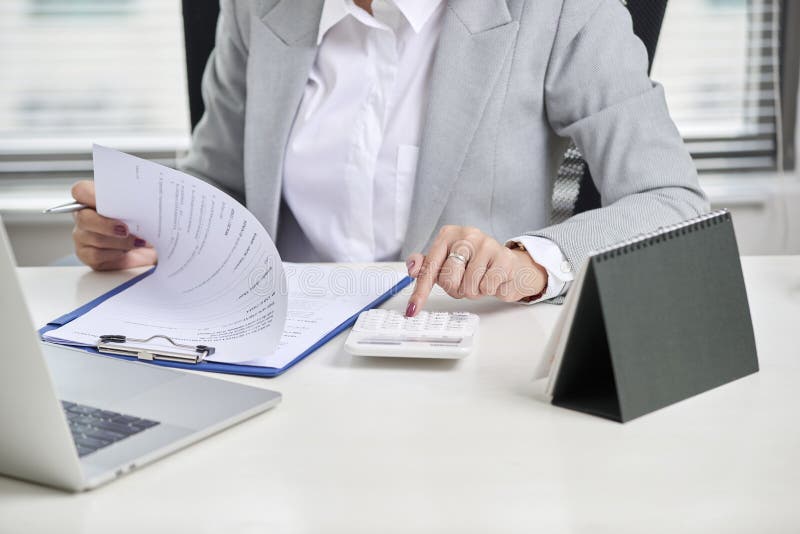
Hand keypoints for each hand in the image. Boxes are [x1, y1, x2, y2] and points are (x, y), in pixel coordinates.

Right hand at [71, 181, 156, 270]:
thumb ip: (130, 202)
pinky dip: (116, 253)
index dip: (91, 194)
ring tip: (135, 241)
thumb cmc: (143, 228)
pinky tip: (126, 251)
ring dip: (119, 241)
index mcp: (94, 201)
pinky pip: (96, 255)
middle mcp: (85, 218)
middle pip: (84, 218)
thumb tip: (132, 198)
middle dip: (108, 225)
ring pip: (95, 238)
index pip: (81, 191)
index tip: (111, 201)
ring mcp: (83, 238)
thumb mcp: (140, 211)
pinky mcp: (87, 256)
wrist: (150, 250)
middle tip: (126, 229)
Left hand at [404, 226, 547, 316]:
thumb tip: (411, 267)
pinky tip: (493, 279)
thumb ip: (427, 265)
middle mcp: (467, 235)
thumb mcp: (446, 262)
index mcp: (448, 234)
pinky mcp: (504, 258)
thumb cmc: (474, 264)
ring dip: (473, 291)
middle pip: (448, 280)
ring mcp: (486, 244)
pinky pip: (486, 288)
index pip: (429, 267)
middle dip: (456, 289)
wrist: (507, 264)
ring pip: (468, 287)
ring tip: (480, 280)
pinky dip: (489, 291)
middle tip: (465, 281)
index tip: (412, 309)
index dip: (421, 292)